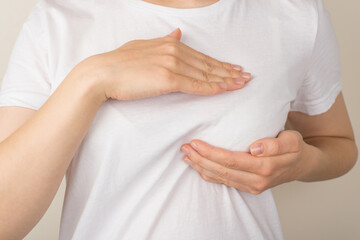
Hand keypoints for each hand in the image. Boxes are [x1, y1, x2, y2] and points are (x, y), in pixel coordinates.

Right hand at [82, 28, 250, 101]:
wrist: (103, 73)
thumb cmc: (120, 63)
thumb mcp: (144, 45)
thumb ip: (164, 41)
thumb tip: (179, 34)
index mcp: (169, 44)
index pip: (201, 57)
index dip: (219, 64)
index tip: (234, 68)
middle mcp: (174, 51)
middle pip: (207, 65)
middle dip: (229, 72)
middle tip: (246, 77)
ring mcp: (171, 64)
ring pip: (205, 74)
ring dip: (225, 80)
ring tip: (241, 83)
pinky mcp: (167, 79)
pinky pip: (195, 85)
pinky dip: (211, 87)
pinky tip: (224, 90)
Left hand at [180, 130, 312, 194]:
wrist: (302, 165)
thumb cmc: (295, 148)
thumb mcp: (292, 140)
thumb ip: (276, 144)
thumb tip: (255, 148)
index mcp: (265, 167)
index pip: (231, 160)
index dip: (211, 152)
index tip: (195, 143)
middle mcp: (257, 180)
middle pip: (222, 170)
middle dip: (200, 159)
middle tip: (184, 148)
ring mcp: (252, 186)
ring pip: (221, 178)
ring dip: (201, 167)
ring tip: (186, 156)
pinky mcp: (249, 187)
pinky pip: (225, 182)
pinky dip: (209, 175)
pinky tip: (198, 168)